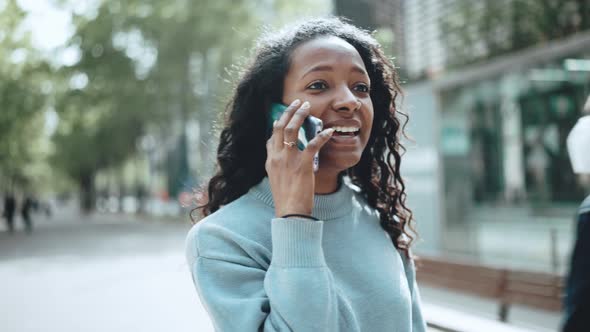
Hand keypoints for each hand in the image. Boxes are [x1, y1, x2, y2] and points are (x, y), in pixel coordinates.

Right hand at [265, 99, 334, 216]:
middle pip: (279, 127)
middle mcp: (276, 157)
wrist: (290, 212)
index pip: (270, 137)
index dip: (277, 124)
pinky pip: (312, 145)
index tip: (284, 117)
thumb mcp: (276, 180)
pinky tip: (329, 131)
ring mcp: (288, 159)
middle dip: (288, 111)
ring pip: (291, 130)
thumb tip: (285, 160)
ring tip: (307, 106)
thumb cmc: (286, 199)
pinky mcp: (302, 165)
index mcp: (270, 161)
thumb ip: (279, 167)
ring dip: (299, 115)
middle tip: (297, 102)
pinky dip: (322, 136)